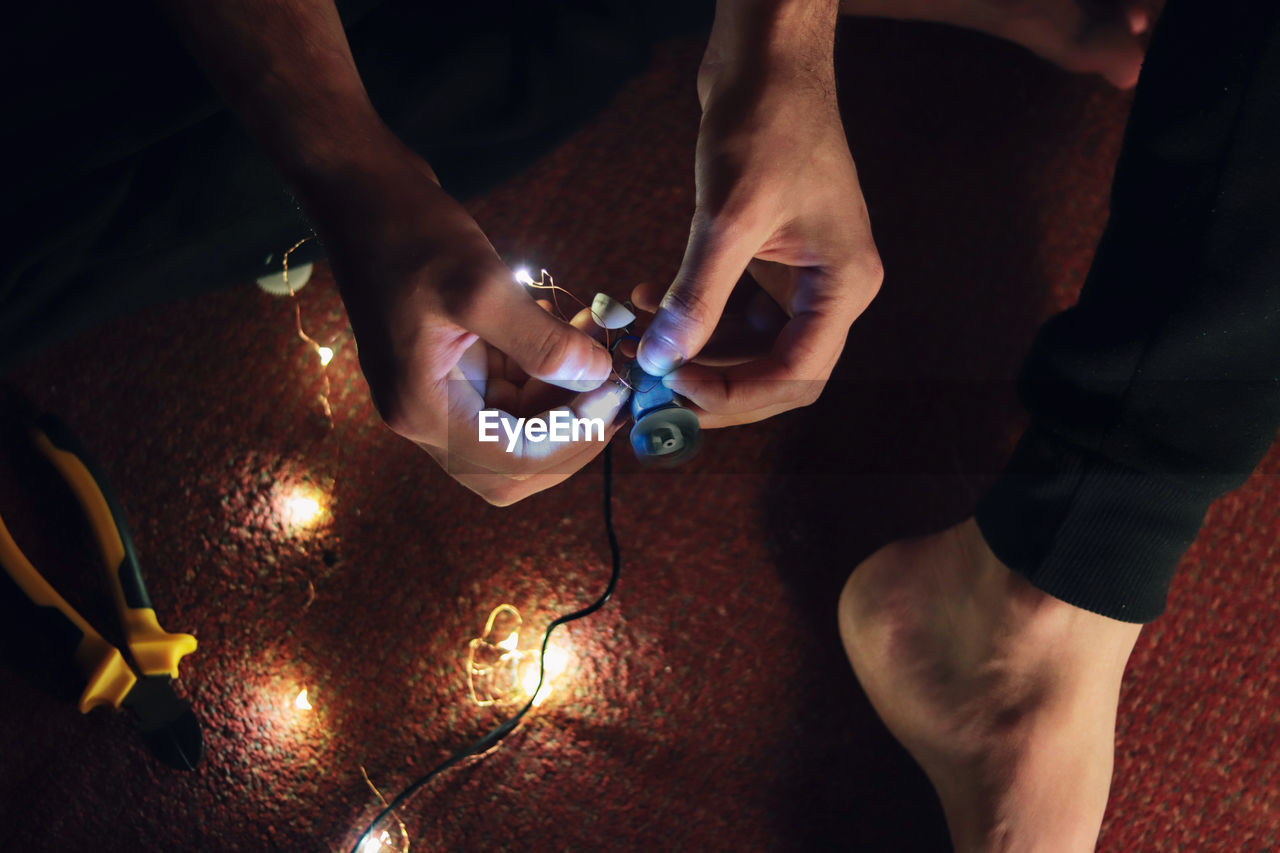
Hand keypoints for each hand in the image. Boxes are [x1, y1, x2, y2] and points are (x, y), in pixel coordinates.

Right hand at [302, 141, 627, 504]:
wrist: (360, 189)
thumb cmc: (408, 233)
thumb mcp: (481, 286)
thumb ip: (541, 342)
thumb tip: (598, 376)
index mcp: (423, 409)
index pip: (510, 464)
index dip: (570, 440)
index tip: (612, 394)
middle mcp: (426, 412)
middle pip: (515, 459)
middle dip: (571, 428)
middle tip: (615, 386)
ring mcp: (438, 388)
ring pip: (520, 422)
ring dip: (566, 392)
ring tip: (601, 340)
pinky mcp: (452, 362)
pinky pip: (512, 386)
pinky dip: (548, 365)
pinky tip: (572, 326)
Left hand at [635, 0, 881, 427]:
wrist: (768, 61)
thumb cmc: (767, 124)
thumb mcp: (729, 217)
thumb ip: (697, 295)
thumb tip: (662, 359)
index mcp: (845, 285)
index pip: (798, 374)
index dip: (736, 395)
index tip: (676, 389)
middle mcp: (832, 288)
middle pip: (776, 371)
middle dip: (715, 383)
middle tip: (655, 388)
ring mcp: (802, 275)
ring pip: (750, 345)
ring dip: (696, 350)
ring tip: (641, 344)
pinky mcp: (771, 258)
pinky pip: (734, 308)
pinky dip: (693, 313)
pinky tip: (646, 300)